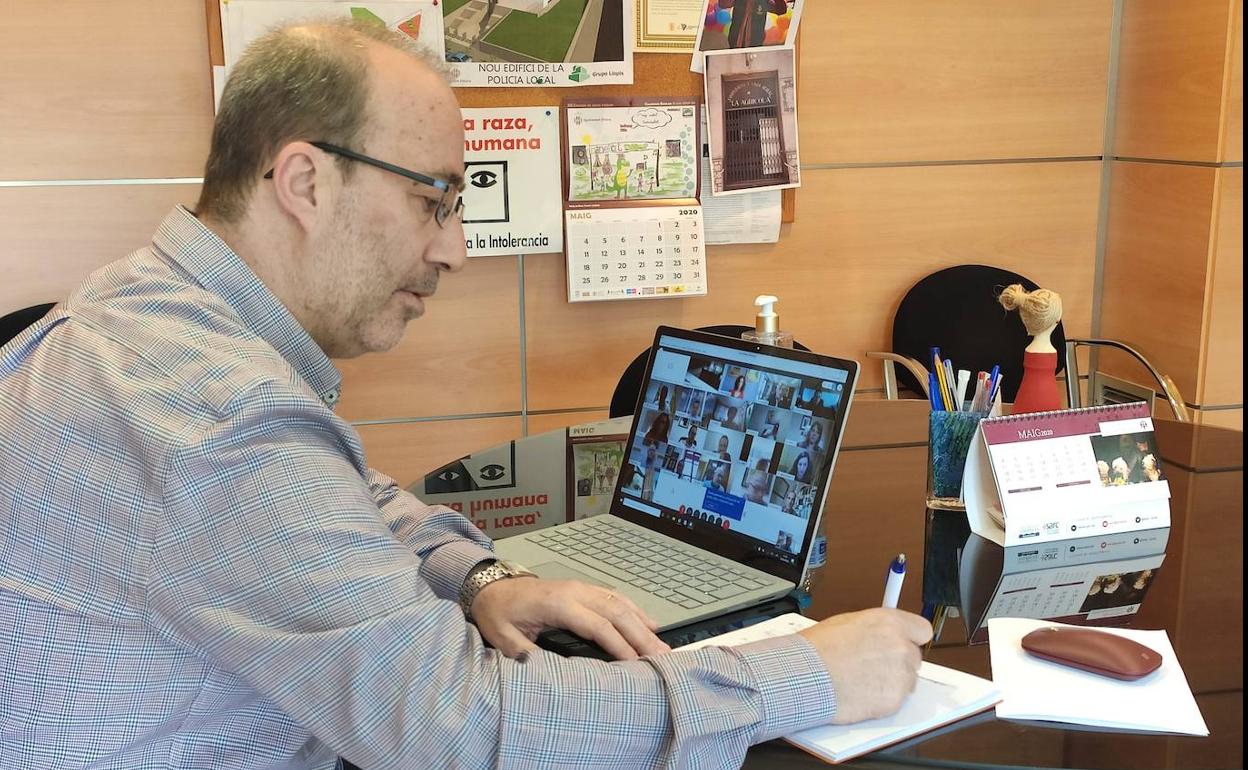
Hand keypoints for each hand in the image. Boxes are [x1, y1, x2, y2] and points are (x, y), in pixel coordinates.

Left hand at [471, 577, 671, 660]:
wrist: (492, 587)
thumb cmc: (498, 613)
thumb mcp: (503, 637)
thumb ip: (522, 653)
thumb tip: (543, 671)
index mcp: (557, 604)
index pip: (597, 625)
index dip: (618, 644)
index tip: (636, 664)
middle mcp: (575, 591)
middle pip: (616, 612)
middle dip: (641, 636)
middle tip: (662, 658)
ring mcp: (581, 587)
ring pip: (620, 603)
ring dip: (643, 624)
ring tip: (662, 646)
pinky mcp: (583, 589)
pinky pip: (615, 597)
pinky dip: (635, 611)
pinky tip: (649, 624)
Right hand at [797, 608, 932, 723]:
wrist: (806, 677)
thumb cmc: (817, 650)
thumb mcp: (847, 623)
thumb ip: (874, 628)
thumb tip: (880, 633)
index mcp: (890, 623)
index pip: (922, 630)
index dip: (910, 638)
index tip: (904, 642)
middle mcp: (901, 647)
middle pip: (913, 657)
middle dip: (897, 662)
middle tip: (873, 665)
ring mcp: (900, 676)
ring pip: (907, 681)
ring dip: (891, 681)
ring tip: (862, 680)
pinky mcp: (894, 701)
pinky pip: (896, 700)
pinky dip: (882, 699)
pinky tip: (861, 692)